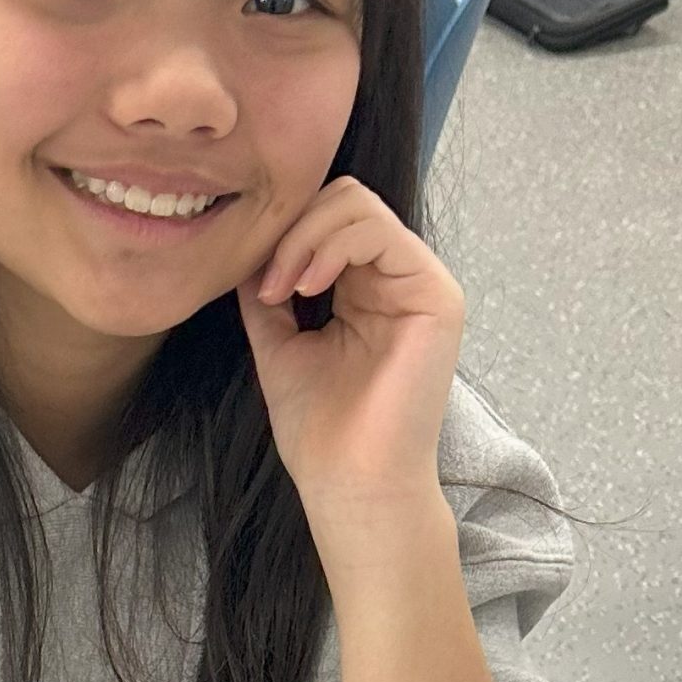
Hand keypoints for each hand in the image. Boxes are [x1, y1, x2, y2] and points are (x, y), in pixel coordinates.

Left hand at [237, 177, 463, 526]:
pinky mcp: (436, 296)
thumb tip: (244, 248)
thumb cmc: (320, 430)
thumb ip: (267, 292)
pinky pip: (378, 231)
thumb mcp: (278, 344)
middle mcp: (398, 280)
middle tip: (265, 285)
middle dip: (292, 229)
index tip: (252, 284)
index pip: (326, 218)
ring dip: (303, 238)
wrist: (350, 483)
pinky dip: (328, 247)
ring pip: (357, 204)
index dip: (283, 234)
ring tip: (281, 289)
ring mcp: (421, 284)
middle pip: (343, 198)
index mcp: (366, 289)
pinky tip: (305, 288)